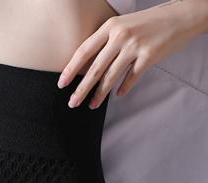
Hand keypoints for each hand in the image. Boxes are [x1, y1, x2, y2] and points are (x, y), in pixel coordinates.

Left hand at [57, 0, 207, 108]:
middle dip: (81, 89)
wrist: (181, 16)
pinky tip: (118, 96)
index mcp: (110, 27)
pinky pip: (131, 78)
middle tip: (72, 103)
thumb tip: (88, 67)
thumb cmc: (148, 23)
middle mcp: (121, 36)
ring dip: (100, 94)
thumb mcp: (123, 26)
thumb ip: (107, 43)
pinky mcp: (149, 56)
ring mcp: (135, 46)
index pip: (84, 51)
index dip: (71, 69)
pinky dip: (124, 88)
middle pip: (95, 68)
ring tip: (91, 105)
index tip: (61, 84)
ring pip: (111, 77)